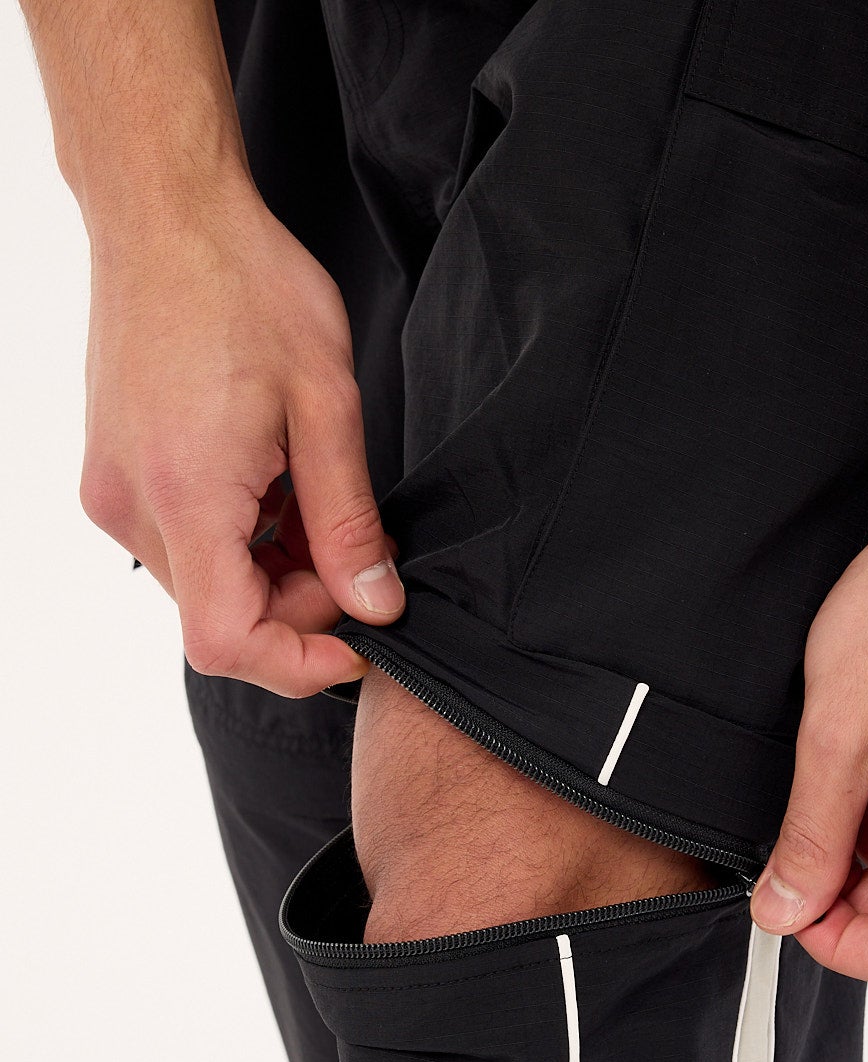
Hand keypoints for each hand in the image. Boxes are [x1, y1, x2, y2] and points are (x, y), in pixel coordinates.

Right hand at [79, 181, 403, 696]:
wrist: (166, 211)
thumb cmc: (245, 284)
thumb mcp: (328, 404)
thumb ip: (349, 521)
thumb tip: (374, 605)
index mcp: (185, 494)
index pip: (227, 642)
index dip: (297, 664)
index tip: (356, 644)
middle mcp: (131, 506)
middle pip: (221, 619)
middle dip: (299, 607)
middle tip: (355, 552)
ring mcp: (112, 491)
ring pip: (204, 585)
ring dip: (271, 572)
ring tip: (313, 501)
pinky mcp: (111, 474)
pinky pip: (183, 544)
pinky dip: (239, 540)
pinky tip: (273, 486)